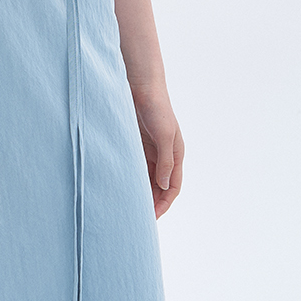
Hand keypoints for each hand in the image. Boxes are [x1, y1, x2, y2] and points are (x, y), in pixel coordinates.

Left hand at [138, 90, 183, 221]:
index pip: (173, 186)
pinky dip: (133, 178)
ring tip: (130, 206)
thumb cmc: (156, 107)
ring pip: (147, 178)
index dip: (164, 203)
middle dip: (153, 201)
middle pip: (160, 186)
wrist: (140, 83)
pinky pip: (136, 167)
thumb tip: (164, 187)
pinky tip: (123, 187)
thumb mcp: (164, 135)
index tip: (152, 217)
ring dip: (142, 191)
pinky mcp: (137, 144)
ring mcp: (151, 150)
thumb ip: (165, 161)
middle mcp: (165, 154)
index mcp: (176, 154)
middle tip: (139, 217)